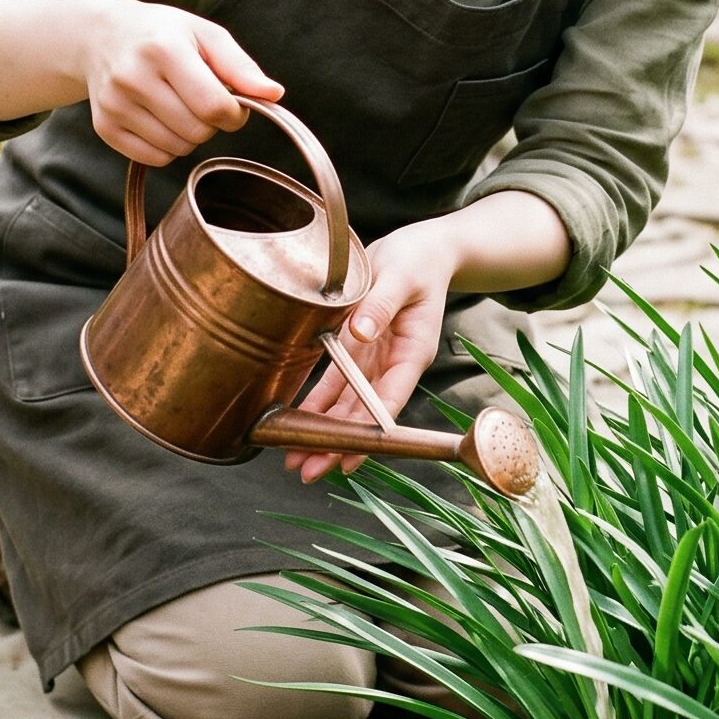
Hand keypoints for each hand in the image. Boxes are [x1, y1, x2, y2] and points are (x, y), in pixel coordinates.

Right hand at [76, 0, 282, 164]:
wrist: (102, 36)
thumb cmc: (162, 34)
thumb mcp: (205, 35)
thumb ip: (240, 66)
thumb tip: (274, 94)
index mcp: (163, 49)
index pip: (213, 105)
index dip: (234, 113)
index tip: (233, 103)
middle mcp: (133, 77)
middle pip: (197, 131)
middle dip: (211, 123)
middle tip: (201, 100)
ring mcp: (114, 104)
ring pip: (178, 149)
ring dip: (189, 135)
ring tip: (178, 105)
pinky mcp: (105, 127)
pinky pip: (155, 159)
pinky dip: (167, 147)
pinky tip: (160, 119)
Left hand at [283, 221, 460, 482]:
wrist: (423, 249)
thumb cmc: (418, 261)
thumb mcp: (400, 277)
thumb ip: (380, 305)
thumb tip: (360, 333)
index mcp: (413, 351)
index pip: (389, 398)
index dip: (369, 431)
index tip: (349, 456)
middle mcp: (394, 364)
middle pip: (364, 413)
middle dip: (338, 443)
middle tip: (308, 469)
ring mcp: (375, 361)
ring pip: (348, 406)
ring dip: (324, 432)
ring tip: (296, 458)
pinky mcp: (359, 350)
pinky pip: (336, 384)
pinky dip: (319, 405)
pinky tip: (298, 423)